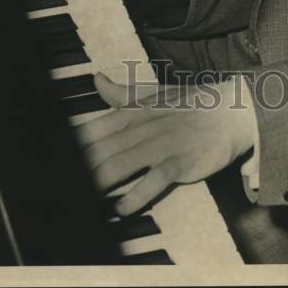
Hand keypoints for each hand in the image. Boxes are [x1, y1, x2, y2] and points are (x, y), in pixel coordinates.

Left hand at [75, 72, 255, 214]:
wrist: (233, 109)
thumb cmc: (191, 104)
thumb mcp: (154, 94)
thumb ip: (122, 93)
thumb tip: (97, 80)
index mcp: (135, 111)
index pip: (94, 129)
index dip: (72, 145)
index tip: (55, 159)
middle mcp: (144, 127)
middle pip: (102, 150)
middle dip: (80, 168)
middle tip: (61, 185)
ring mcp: (162, 144)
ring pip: (121, 164)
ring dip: (99, 181)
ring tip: (82, 198)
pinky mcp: (180, 162)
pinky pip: (154, 180)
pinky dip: (137, 195)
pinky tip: (122, 207)